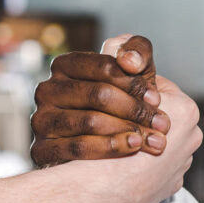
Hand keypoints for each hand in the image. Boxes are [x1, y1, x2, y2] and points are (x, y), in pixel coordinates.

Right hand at [32, 35, 168, 165]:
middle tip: (163, 125)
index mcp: (65, 64)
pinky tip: (132, 148)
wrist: (104, 150)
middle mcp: (47, 89)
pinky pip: (77, 148)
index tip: (157, 99)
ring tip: (153, 140)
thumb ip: (138, 52)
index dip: (134, 83)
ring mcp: (41, 119)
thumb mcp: (133, 71)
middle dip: (136, 110)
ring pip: (89, 121)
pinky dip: (110, 148)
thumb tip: (129, 61)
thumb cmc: (122, 99)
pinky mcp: (40, 149)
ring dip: (127, 130)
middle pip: (98, 95)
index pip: (104, 68)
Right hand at [97, 74, 203, 202]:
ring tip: (118, 141)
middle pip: (161, 115)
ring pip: (159, 141)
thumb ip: (131, 82)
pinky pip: (157, 166)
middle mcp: (192, 137)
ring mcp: (183, 164)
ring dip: (143, 140)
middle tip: (115, 117)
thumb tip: (127, 63)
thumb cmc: (111, 140)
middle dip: (142, 116)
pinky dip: (145, 164)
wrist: (104, 190)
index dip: (134, 88)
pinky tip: (125, 163)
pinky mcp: (171, 185)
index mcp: (187, 110)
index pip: (158, 87)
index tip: (117, 92)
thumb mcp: (122, 97)